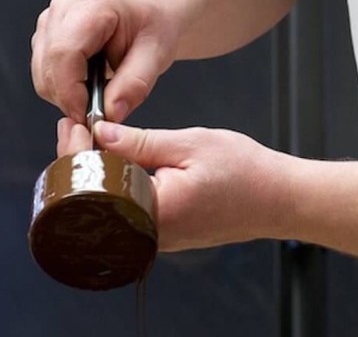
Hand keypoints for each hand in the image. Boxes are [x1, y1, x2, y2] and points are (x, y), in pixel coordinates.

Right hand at [31, 0, 181, 125]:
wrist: (154, 8)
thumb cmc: (155, 21)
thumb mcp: (157, 54)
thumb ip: (134, 85)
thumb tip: (111, 112)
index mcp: (91, 4)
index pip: (63, 54)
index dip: (71, 92)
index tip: (89, 116)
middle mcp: (63, 9)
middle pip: (48, 68)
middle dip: (71, 98)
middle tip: (102, 108)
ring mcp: (51, 21)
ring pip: (42, 75)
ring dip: (67, 94)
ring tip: (102, 87)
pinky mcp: (47, 35)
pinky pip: (44, 73)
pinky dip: (64, 87)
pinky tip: (90, 79)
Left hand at [92, 121, 291, 251]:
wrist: (277, 198)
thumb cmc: (244, 172)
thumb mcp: (189, 143)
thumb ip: (141, 142)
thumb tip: (102, 133)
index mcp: (155, 212)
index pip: (97, 184)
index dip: (77, 152)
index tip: (72, 125)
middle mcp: (150, 234)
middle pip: (97, 199)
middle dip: (81, 161)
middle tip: (73, 127)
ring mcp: (157, 239)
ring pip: (112, 206)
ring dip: (98, 173)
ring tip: (88, 139)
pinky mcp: (164, 235)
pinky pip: (130, 211)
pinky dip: (118, 185)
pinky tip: (115, 161)